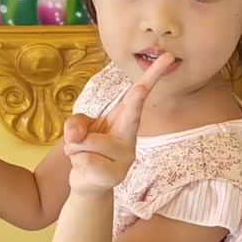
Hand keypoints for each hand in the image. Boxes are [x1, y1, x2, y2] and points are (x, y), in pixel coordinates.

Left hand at [63, 54, 173, 195]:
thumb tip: (77, 136)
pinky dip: (75, 160)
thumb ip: (77, 124)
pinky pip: (84, 158)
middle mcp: (130, 138)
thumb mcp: (79, 128)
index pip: (139, 95)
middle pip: (132, 116)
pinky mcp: (114, 176)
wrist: (87, 182)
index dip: (153, 76)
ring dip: (75, 147)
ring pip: (87, 141)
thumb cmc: (87, 148)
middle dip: (137, 100)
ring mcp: (125, 158)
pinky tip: (85, 167)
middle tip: (142, 87)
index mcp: (125, 120)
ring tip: (83, 154)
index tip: (166, 59)